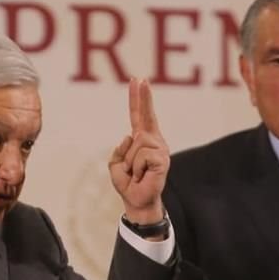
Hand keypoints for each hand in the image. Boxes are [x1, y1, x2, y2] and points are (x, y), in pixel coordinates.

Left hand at [108, 78, 168, 225]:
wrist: (137, 202)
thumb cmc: (128, 184)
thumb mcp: (115, 166)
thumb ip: (119, 150)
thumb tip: (130, 136)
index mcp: (142, 140)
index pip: (140, 116)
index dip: (139, 99)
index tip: (138, 80)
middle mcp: (154, 141)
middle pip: (145, 116)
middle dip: (142, 97)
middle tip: (139, 78)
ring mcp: (160, 149)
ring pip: (137, 142)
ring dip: (130, 161)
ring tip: (136, 172)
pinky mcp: (162, 160)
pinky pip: (142, 155)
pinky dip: (136, 168)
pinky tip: (143, 175)